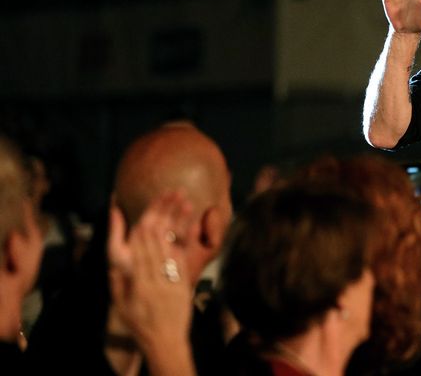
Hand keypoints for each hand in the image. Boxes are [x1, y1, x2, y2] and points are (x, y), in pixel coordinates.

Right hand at [108, 191, 197, 352]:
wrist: (162, 339)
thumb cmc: (137, 319)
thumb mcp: (119, 296)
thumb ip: (118, 271)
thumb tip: (117, 249)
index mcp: (132, 276)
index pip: (137, 242)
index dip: (141, 218)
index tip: (146, 201)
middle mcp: (150, 273)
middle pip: (155, 235)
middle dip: (163, 210)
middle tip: (170, 190)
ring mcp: (168, 276)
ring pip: (171, 240)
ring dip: (178, 217)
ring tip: (184, 197)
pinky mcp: (183, 279)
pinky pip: (185, 254)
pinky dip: (189, 236)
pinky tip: (193, 219)